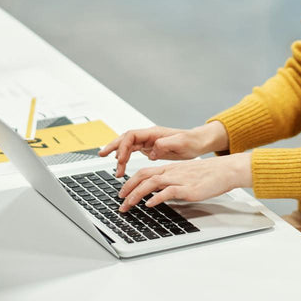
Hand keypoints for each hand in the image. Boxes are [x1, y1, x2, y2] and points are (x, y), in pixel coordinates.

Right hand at [98, 122, 228, 177]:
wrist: (198, 142)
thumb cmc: (192, 141)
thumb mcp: (181, 143)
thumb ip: (166, 145)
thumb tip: (151, 151)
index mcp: (154, 133)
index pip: (132, 136)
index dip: (123, 146)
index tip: (121, 159)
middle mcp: (149, 136)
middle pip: (125, 138)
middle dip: (113, 146)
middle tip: (102, 155)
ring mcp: (148, 142)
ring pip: (128, 145)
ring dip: (119, 154)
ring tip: (114, 167)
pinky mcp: (150, 148)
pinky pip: (133, 151)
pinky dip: (126, 157)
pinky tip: (122, 164)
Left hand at [117, 153, 251, 210]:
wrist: (224, 170)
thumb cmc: (207, 175)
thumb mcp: (185, 176)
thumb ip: (171, 182)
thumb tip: (158, 193)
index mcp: (170, 169)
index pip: (144, 172)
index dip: (130, 182)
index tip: (122, 192)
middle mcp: (171, 172)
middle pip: (143, 176)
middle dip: (128, 189)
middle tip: (119, 201)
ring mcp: (179, 179)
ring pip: (151, 183)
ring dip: (136, 194)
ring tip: (128, 205)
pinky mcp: (188, 188)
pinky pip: (168, 191)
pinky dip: (156, 198)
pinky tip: (149, 204)